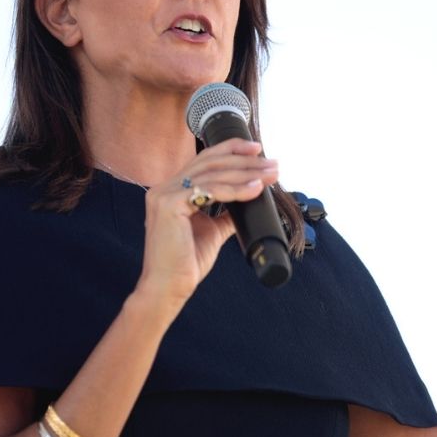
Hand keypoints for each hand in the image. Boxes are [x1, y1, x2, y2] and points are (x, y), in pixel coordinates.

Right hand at [136, 138, 278, 306]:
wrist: (169, 286)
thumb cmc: (186, 262)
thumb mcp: (212, 231)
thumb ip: (225, 214)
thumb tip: (247, 201)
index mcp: (171, 190)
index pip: (204, 160)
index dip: (231, 149)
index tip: (257, 150)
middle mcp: (164, 188)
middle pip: (210, 162)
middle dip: (244, 160)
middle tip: (271, 163)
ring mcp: (164, 194)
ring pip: (213, 174)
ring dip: (246, 173)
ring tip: (270, 175)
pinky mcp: (169, 205)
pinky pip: (210, 191)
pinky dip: (236, 189)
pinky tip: (255, 189)